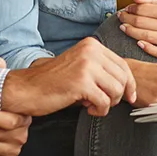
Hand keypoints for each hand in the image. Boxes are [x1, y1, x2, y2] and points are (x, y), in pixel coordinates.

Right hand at [1, 38, 137, 116]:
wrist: (27, 88)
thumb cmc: (53, 81)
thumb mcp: (80, 66)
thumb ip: (101, 69)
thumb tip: (127, 83)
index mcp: (92, 45)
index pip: (123, 64)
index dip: (130, 83)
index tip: (130, 96)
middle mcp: (91, 51)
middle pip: (123, 78)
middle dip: (118, 95)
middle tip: (103, 102)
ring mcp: (86, 66)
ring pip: (116, 90)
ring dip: (108, 103)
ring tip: (92, 104)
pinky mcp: (81, 83)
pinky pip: (104, 102)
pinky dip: (99, 110)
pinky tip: (87, 108)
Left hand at [118, 0, 156, 60]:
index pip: (145, 9)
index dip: (132, 8)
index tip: (126, 8)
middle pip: (143, 22)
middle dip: (128, 19)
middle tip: (121, 17)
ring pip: (147, 36)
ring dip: (131, 32)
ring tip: (123, 27)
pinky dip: (146, 47)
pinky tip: (137, 42)